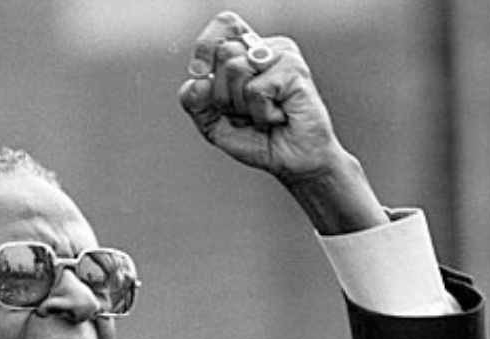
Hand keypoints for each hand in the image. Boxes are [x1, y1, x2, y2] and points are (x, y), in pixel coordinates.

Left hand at [178, 12, 387, 233]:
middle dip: (224, 95)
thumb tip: (198, 82)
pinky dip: (261, 113)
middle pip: (223, 52)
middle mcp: (265, 49)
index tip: (201, 72)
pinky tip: (278, 116)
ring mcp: (282, 56)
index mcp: (247, 52)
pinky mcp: (295, 70)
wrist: (292, 162)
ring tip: (264, 114)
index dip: (206, 45)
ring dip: (243, 106)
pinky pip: (256, 89)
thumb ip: (194, 101)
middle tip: (247, 111)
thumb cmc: (258, 139)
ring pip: (236, 68)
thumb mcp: (213, 123)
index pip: (225, 25)